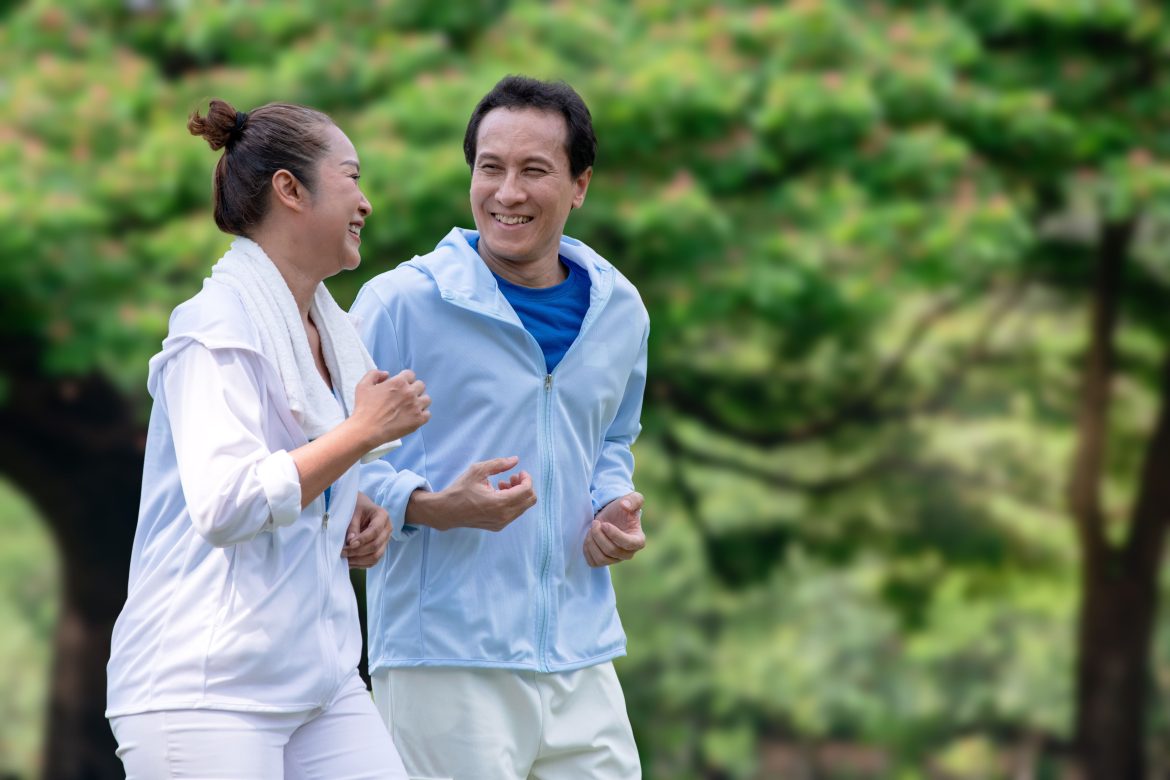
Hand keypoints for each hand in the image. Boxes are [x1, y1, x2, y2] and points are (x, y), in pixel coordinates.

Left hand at [342, 492, 391, 568]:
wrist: (361, 507)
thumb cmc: (357, 507)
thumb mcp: (353, 512)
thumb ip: (352, 526)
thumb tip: (350, 542)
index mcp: (383, 516)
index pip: (375, 530)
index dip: (363, 539)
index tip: (349, 543)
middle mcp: (387, 529)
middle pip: (376, 545)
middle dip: (358, 551)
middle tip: (342, 553)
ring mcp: (385, 540)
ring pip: (376, 556)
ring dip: (359, 560)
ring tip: (345, 559)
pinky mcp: (380, 549)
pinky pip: (373, 561)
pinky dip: (361, 564)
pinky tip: (349, 563)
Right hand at [351, 369, 430, 444]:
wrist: (366, 430)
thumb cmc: (364, 408)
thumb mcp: (363, 385)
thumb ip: (374, 374)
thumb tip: (386, 374)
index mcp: (398, 382)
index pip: (410, 374)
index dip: (405, 379)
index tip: (400, 386)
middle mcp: (410, 393)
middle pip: (420, 385)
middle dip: (413, 389)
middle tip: (405, 397)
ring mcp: (415, 407)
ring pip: (426, 399)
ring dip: (419, 401)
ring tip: (410, 407)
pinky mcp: (418, 420)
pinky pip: (428, 414)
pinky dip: (422, 415)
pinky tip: (413, 416)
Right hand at [407, 456, 536, 531]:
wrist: (447, 511)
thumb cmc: (460, 490)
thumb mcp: (478, 471)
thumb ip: (499, 464)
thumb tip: (515, 460)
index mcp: (500, 503)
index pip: (527, 491)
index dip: (527, 479)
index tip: (519, 472)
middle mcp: (503, 516)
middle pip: (530, 500)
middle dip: (525, 486)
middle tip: (512, 478)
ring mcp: (501, 523)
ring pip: (523, 507)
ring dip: (518, 493)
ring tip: (502, 484)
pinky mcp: (498, 526)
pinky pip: (514, 513)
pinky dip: (512, 502)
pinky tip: (498, 493)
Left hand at [584, 492, 644, 566]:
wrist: (610, 516)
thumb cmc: (623, 509)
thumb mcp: (632, 499)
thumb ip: (633, 500)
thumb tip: (625, 506)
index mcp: (638, 540)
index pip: (628, 544)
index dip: (615, 535)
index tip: (605, 524)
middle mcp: (628, 553)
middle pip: (612, 551)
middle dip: (599, 536)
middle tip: (595, 523)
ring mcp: (615, 559)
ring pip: (601, 559)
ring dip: (592, 542)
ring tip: (590, 530)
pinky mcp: (603, 561)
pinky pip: (593, 562)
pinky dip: (587, 550)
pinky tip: (588, 538)